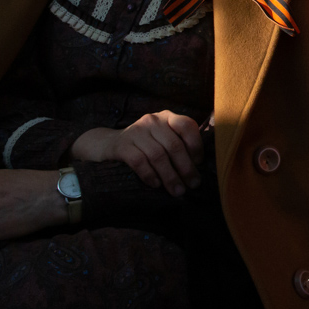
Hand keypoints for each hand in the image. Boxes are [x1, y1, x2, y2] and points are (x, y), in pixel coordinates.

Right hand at [70, 110, 203, 195]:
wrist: (108, 145)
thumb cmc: (144, 146)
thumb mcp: (162, 139)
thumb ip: (179, 145)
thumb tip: (200, 168)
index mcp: (167, 117)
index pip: (186, 125)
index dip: (196, 145)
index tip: (199, 163)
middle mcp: (152, 121)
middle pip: (173, 145)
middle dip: (186, 168)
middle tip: (193, 185)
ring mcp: (136, 131)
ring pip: (158, 156)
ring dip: (170, 176)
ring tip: (177, 191)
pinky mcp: (122, 145)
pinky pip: (139, 162)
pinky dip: (150, 175)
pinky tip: (156, 185)